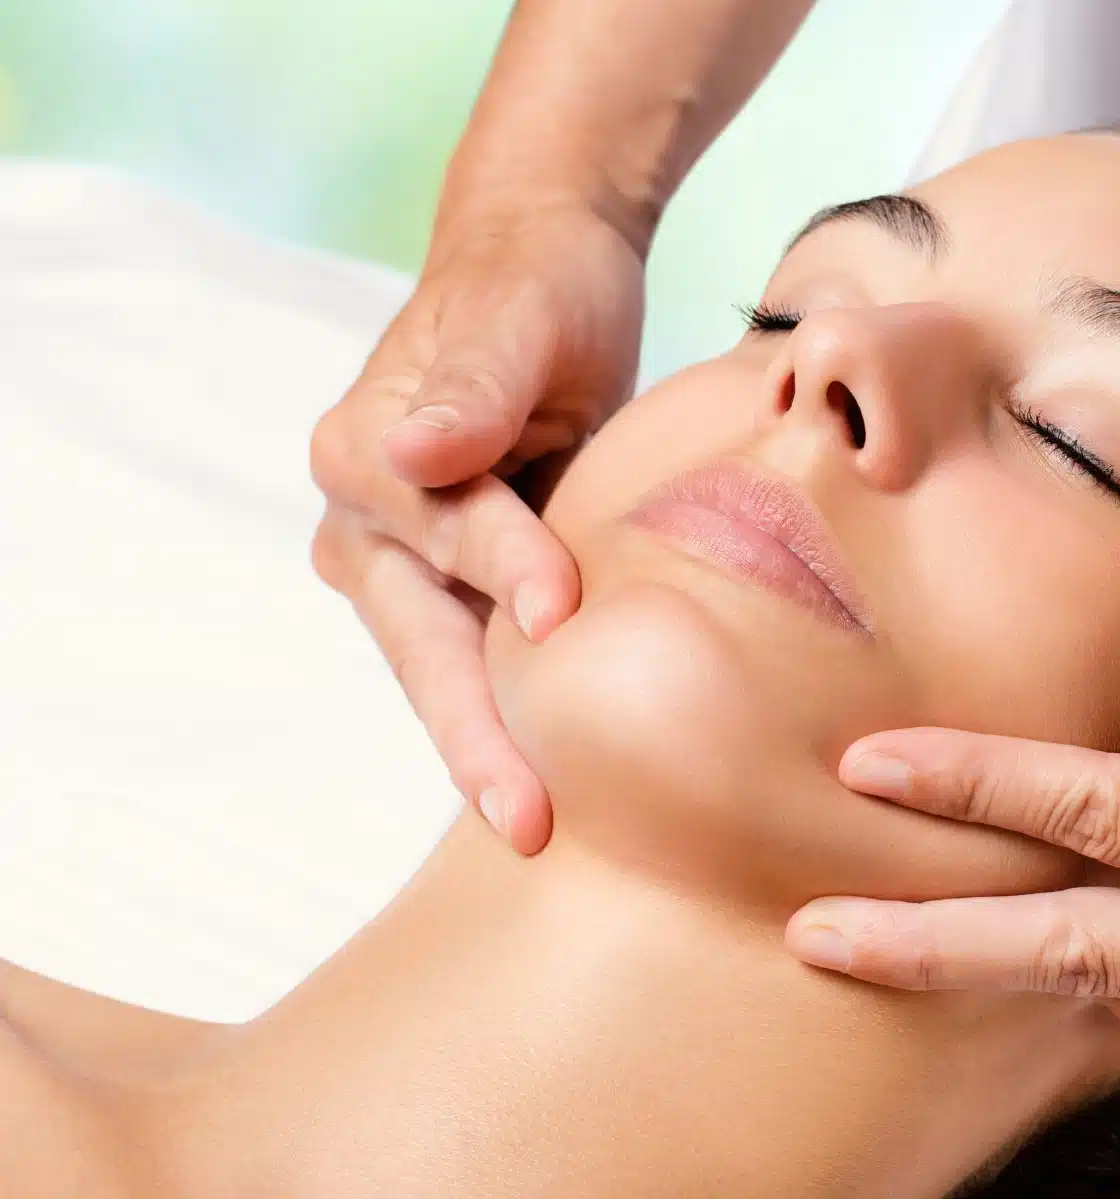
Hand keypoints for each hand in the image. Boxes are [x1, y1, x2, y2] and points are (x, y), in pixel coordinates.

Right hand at [310, 200, 643, 852]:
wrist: (546, 275)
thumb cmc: (533, 288)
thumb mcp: (517, 319)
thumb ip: (472, 385)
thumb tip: (412, 448)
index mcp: (363, 454)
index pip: (441, 531)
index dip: (502, 568)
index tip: (558, 609)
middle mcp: (368, 523)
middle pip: (424, 641)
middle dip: (476, 732)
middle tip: (527, 817)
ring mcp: (411, 566)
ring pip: (450, 671)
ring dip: (495, 747)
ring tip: (543, 829)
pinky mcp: (464, 586)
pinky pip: (486, 660)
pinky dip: (521, 715)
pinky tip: (564, 779)